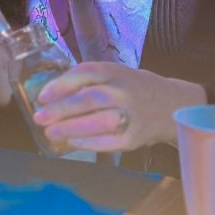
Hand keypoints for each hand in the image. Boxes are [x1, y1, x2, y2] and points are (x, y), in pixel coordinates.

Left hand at [32, 62, 205, 151]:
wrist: (174, 104)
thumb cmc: (134, 88)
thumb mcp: (115, 75)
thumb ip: (89, 81)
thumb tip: (51, 96)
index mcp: (115, 72)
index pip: (85, 73)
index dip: (62, 84)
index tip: (42, 96)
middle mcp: (124, 90)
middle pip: (90, 98)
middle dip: (61, 109)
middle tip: (40, 118)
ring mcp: (132, 114)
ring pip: (100, 120)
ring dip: (72, 127)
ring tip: (51, 133)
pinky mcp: (137, 136)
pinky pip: (111, 141)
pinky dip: (90, 143)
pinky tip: (73, 143)